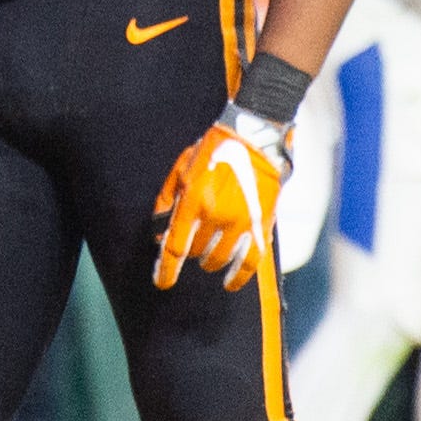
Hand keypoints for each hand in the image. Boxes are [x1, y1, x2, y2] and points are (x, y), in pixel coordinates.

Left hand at [153, 104, 291, 290]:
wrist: (253, 138)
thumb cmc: (214, 150)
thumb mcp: (182, 169)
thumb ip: (167, 200)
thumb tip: (159, 229)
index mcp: (195, 201)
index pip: (176, 247)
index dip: (166, 269)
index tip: (162, 283)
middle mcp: (217, 216)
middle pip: (196, 252)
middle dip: (190, 251)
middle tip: (192, 243)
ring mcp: (241, 222)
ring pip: (219, 259)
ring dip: (209, 261)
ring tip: (208, 255)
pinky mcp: (260, 224)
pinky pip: (250, 261)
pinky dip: (239, 276)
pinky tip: (230, 283)